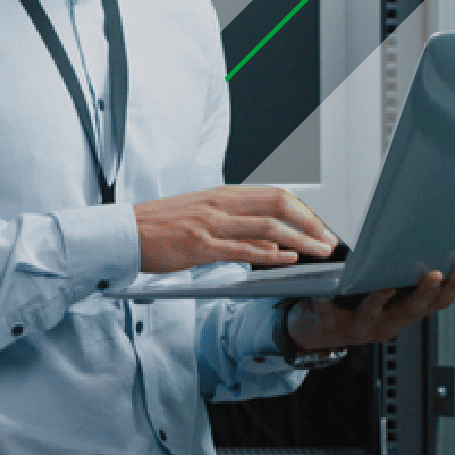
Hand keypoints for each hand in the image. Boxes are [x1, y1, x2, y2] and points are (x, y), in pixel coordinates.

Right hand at [134, 186, 339, 275]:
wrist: (125, 232)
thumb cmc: (161, 226)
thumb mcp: (204, 217)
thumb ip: (238, 227)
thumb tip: (271, 240)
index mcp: (223, 195)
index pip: (275, 195)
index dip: (304, 210)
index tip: (320, 226)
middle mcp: (222, 204)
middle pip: (279, 204)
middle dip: (311, 223)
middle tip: (329, 240)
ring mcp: (212, 224)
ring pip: (268, 226)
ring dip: (300, 239)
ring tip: (319, 251)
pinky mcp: (202, 246)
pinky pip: (244, 249)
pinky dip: (271, 254)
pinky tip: (288, 259)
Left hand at [285, 257, 454, 351]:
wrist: (315, 333)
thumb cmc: (357, 307)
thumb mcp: (393, 301)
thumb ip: (417, 291)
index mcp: (403, 313)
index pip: (436, 302)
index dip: (453, 287)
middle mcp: (385, 323)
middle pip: (411, 310)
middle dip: (425, 293)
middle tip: (437, 274)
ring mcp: (358, 326)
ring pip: (372, 313)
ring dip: (380, 300)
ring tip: (386, 285)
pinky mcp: (329, 324)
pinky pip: (326, 312)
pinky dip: (324, 303)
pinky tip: (321, 294)